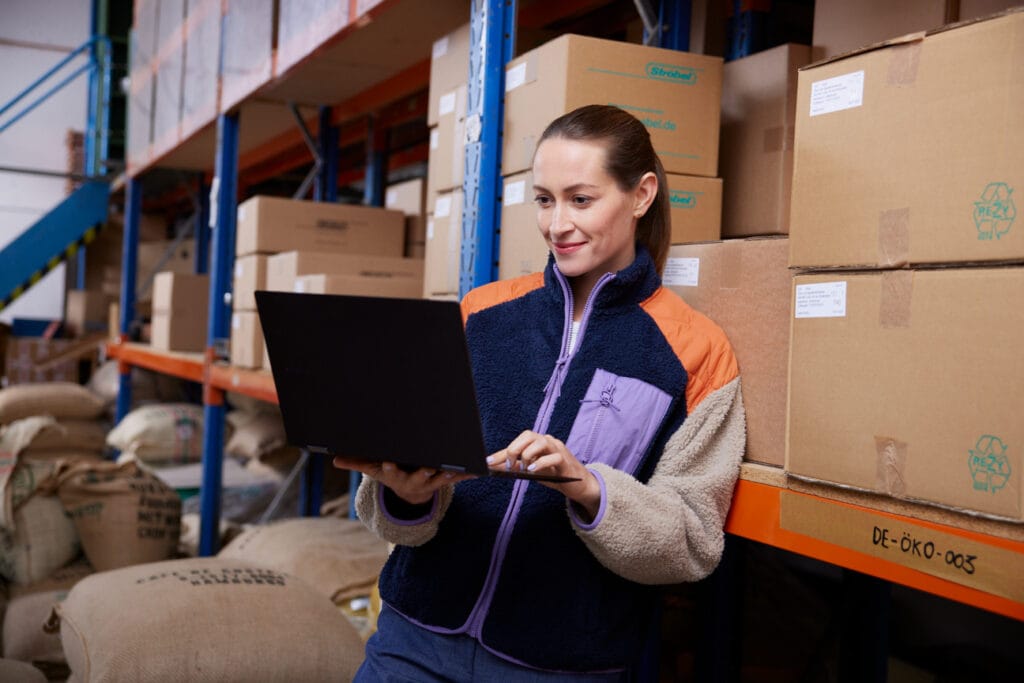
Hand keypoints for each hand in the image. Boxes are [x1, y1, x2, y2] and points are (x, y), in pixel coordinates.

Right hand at [332, 456, 473, 504]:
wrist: (410, 494)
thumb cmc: (391, 474)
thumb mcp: (373, 468)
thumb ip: (356, 462)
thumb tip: (334, 459)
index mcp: (396, 475)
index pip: (391, 470)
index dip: (390, 467)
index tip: (389, 462)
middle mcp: (413, 479)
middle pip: (419, 475)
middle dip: (424, 471)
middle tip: (429, 466)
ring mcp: (430, 481)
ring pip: (440, 478)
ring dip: (449, 474)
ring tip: (457, 469)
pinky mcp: (443, 479)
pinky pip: (455, 477)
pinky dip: (465, 473)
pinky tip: (477, 470)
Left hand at [486, 430, 601, 517]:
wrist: (577, 484)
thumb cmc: (553, 474)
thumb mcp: (531, 470)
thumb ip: (516, 466)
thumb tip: (495, 467)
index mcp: (537, 442)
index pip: (518, 441)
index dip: (501, 452)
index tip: (488, 462)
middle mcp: (547, 441)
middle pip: (528, 435)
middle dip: (514, 449)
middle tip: (509, 465)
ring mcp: (558, 449)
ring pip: (541, 442)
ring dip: (527, 455)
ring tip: (523, 469)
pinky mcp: (565, 460)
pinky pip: (553, 457)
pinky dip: (541, 463)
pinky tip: (532, 470)